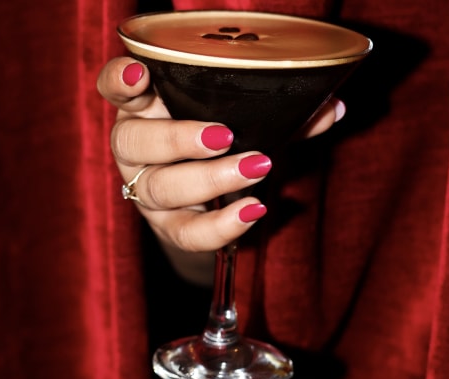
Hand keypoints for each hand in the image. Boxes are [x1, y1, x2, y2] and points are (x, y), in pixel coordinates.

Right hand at [97, 57, 345, 283]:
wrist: (210, 197)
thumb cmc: (223, 143)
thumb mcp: (245, 121)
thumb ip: (282, 114)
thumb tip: (334, 109)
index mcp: (146, 108)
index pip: (114, 88)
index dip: (120, 80)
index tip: (140, 76)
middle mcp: (135, 148)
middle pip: (135, 142)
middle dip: (178, 139)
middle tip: (225, 136)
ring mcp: (146, 190)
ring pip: (159, 188)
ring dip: (209, 179)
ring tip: (257, 167)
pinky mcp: (168, 227)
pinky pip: (186, 233)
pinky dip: (221, 225)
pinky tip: (253, 210)